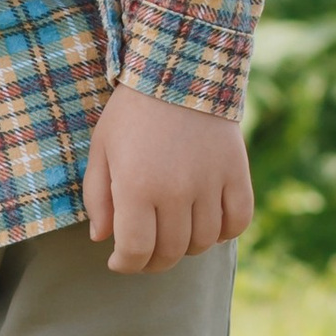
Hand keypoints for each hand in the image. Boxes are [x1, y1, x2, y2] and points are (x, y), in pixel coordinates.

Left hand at [82, 83, 254, 274]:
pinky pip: (238, 221)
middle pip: (171, 252)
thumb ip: (97, 197)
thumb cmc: (131, 112)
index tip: (118, 262)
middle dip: (153, 262)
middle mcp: (176, 191)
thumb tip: (101, 238)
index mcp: (137, 187)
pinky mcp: (237, 173)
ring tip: (172, 235)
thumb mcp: (101, 150)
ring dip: (186, 247)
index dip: (126, 264)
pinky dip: (224, 232)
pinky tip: (207, 225)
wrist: (179, 70)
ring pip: (203, 242)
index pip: (136, 251)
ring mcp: (210, 184)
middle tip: (143, 255)